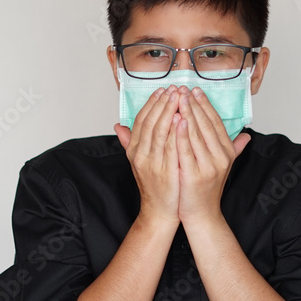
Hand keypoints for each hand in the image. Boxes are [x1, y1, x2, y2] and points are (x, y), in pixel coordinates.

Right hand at [115, 86, 181, 227]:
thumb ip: (129, 142)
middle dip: (162, 103)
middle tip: (173, 89)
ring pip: (159, 131)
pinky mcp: (165, 172)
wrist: (159, 211)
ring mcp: (152, 164)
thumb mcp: (138, 162)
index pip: (140, 121)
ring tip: (179, 97)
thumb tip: (117, 126)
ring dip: (169, 112)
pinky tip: (184, 119)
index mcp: (134, 151)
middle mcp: (140, 155)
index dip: (151, 104)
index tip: (161, 91)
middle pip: (150, 122)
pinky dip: (176, 131)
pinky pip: (171, 147)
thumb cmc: (153, 185)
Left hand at [174, 86, 249, 224]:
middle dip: (194, 104)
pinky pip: (187, 150)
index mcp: (227, 152)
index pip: (215, 123)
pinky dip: (182, 134)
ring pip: (197, 134)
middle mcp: (221, 157)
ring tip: (178, 98)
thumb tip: (246, 135)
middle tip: (183, 88)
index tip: (195, 91)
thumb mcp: (223, 166)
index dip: (205, 105)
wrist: (201, 214)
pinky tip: (176, 120)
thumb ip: (234, 149)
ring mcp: (209, 166)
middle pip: (206, 125)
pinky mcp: (195, 175)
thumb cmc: (207, 188)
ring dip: (187, 113)